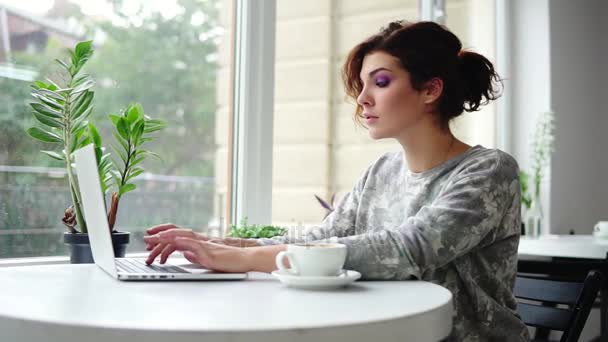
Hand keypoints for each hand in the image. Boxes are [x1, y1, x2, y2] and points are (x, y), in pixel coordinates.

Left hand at [144, 223, 259, 264]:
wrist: (244, 261)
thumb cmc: (229, 262)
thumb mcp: (208, 260)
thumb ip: (196, 256)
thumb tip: (186, 254)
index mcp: (198, 245)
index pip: (177, 238)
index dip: (163, 237)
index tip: (150, 240)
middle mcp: (199, 242)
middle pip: (176, 235)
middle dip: (159, 236)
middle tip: (145, 239)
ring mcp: (203, 245)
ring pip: (180, 237)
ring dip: (165, 237)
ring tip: (152, 238)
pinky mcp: (207, 251)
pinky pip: (191, 243)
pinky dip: (180, 240)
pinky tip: (171, 240)